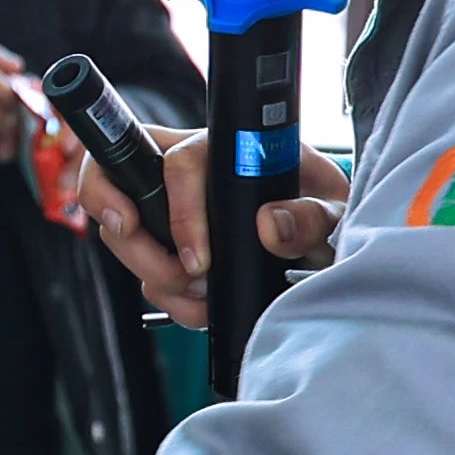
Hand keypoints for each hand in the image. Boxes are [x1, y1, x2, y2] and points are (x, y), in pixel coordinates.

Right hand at [69, 124, 347, 328]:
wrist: (324, 236)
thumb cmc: (326, 209)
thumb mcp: (334, 211)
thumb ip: (312, 215)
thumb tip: (269, 224)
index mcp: (229, 149)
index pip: (179, 162)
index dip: (178, 212)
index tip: (198, 263)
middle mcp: (190, 169)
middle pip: (123, 184)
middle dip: (137, 245)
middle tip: (180, 281)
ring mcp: (170, 203)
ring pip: (120, 229)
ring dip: (150, 273)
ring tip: (196, 299)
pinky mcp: (166, 238)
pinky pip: (139, 262)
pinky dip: (161, 292)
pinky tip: (196, 305)